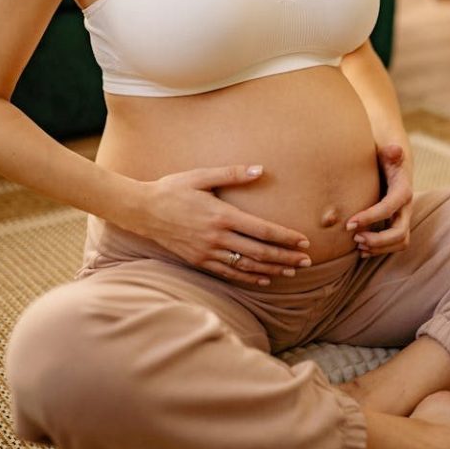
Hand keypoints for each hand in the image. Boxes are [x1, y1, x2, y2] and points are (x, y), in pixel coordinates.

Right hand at [136, 165, 311, 285]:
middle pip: (259, 252)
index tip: (303, 241)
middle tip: (307, 262)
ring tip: (292, 271)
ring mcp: (207, 253)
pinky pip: (229, 273)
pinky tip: (264, 279)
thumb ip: (233, 173)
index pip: (262, 229)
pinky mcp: (199, 261)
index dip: (285, 237)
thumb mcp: (201, 176)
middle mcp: (217, 237)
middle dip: (286, 257)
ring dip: (272, 269)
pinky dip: (249, 277)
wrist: (142, 210)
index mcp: (221, 215)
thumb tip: (261, 170)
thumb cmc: (172, 189)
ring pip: (247, 266)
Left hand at [346, 143, 412, 258]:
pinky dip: (379, 250)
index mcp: (403, 188)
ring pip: (400, 241)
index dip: (370, 218)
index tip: (349, 223)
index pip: (389, 208)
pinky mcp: (396, 222)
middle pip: (400, 232)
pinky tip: (361, 249)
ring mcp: (403, 216)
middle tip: (354, 238)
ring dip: (379, 248)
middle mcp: (406, 206)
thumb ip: (391, 151)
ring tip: (357, 246)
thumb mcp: (387, 149)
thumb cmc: (385, 154)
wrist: (393, 159)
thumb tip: (394, 150)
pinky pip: (394, 243)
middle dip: (378, 240)